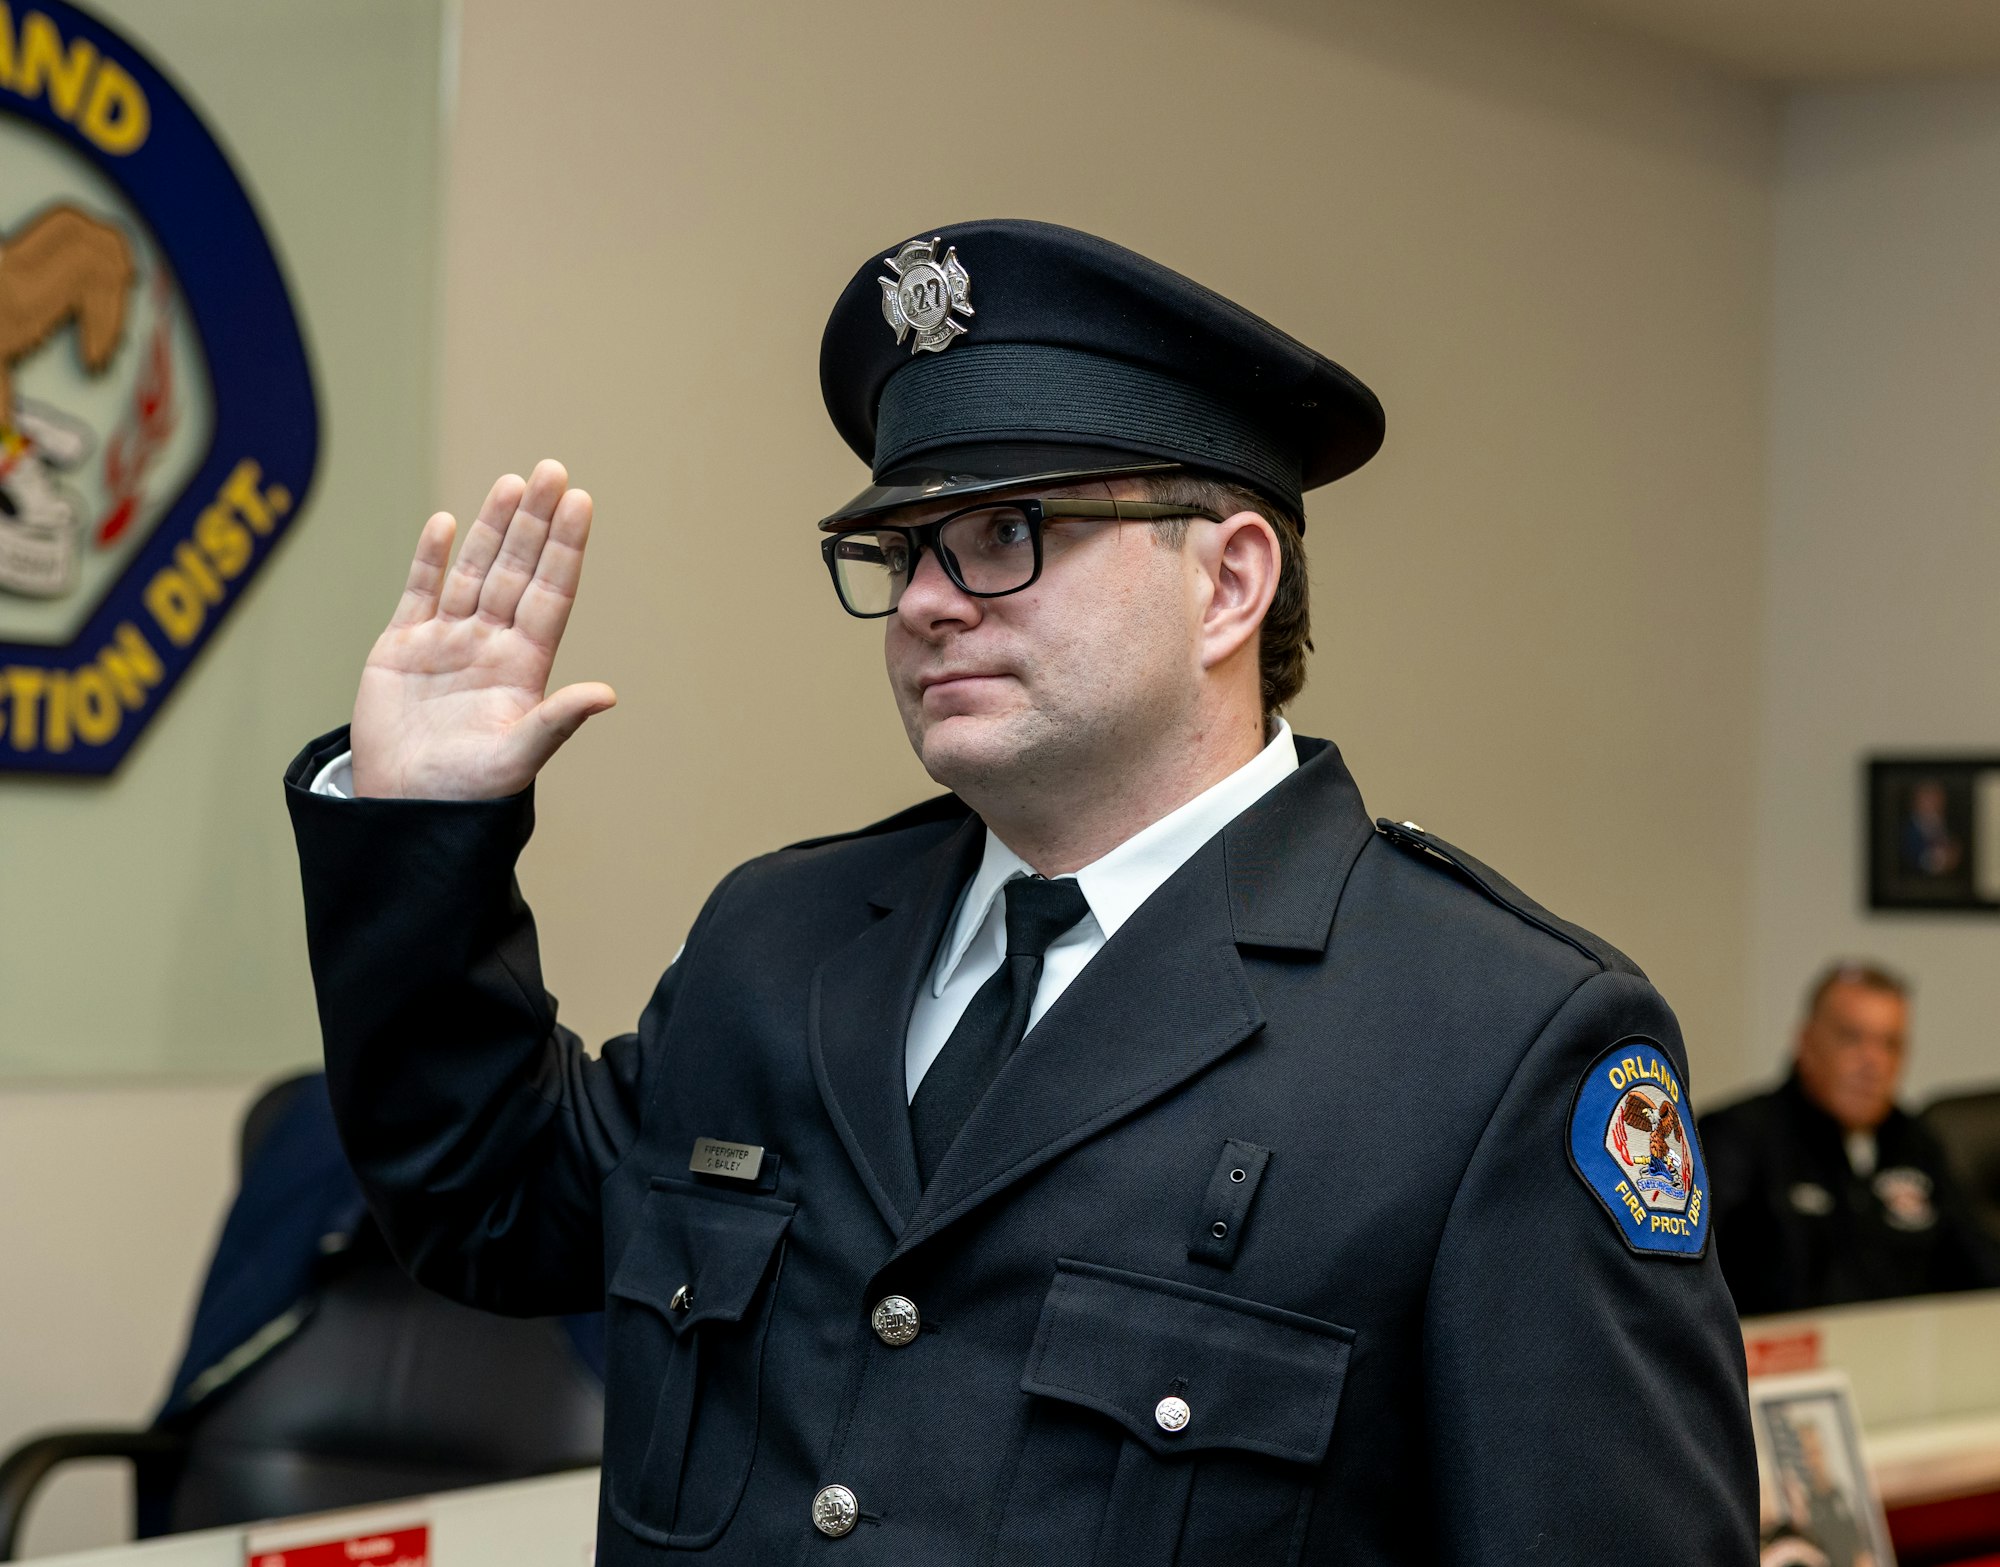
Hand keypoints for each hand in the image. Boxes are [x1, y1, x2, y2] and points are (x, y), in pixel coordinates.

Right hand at [349, 460, 615, 798]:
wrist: (403, 812)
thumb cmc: (467, 794)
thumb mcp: (517, 758)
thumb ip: (557, 721)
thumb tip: (608, 694)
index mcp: (523, 668)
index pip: (551, 594)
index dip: (565, 548)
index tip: (580, 502)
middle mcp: (490, 645)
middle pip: (517, 571)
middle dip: (534, 522)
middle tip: (552, 471)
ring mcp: (446, 642)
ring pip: (474, 571)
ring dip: (493, 529)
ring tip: (513, 483)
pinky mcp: (401, 648)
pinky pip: (419, 591)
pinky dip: (431, 558)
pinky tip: (447, 524)